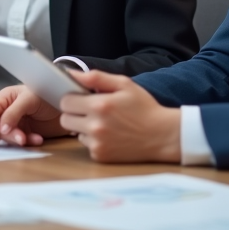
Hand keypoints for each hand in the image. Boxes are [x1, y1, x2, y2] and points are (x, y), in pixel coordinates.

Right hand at [0, 85, 67, 147]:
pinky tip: (38, 139)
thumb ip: (13, 112)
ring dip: (18, 139)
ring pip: (7, 136)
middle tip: (18, 140)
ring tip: (30, 139)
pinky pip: (21, 142)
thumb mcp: (29, 99)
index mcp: (6, 97)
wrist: (70, 105)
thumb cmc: (49, 93)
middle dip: (5, 135)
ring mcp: (17, 123)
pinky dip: (29, 142)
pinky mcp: (26, 133)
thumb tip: (1, 129)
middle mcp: (8, 110)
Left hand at [58, 70, 181, 162]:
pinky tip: (109, 135)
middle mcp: (95, 126)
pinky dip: (93, 140)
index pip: (65, 101)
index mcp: (99, 105)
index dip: (72, 98)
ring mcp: (97, 143)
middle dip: (74, 113)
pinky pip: (86, 144)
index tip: (82, 98)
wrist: (163, 135)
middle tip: (91, 111)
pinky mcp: (100, 156)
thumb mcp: (124, 84)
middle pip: (65, 119)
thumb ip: (95, 77)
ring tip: (103, 123)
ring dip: (83, 127)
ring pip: (74, 132)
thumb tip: (70, 73)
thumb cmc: (144, 107)